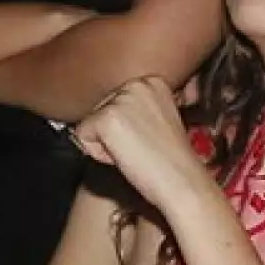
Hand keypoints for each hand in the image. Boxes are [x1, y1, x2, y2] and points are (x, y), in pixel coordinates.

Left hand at [70, 76, 209, 213]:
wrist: (182, 182)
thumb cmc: (174, 160)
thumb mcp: (161, 120)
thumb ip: (138, 109)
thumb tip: (117, 115)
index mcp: (152, 81)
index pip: (115, 101)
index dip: (128, 127)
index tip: (150, 139)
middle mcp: (136, 84)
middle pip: (100, 109)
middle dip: (114, 133)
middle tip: (143, 148)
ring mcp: (120, 100)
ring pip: (90, 122)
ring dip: (107, 143)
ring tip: (136, 152)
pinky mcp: (105, 119)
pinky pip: (82, 137)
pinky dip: (98, 154)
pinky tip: (126, 157)